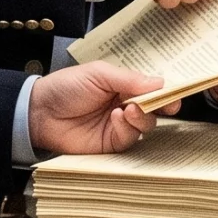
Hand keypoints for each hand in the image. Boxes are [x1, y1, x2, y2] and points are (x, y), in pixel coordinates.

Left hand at [31, 61, 167, 154]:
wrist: (40, 112)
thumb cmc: (66, 87)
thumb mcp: (99, 74)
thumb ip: (129, 79)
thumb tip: (160, 82)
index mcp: (123, 86)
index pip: (151, 88)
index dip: (166, 91)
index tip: (177, 92)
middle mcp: (125, 105)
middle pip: (155, 108)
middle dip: (163, 105)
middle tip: (167, 104)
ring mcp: (119, 126)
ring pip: (146, 125)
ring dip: (143, 116)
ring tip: (128, 108)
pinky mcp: (111, 144)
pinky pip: (130, 138)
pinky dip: (128, 128)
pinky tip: (117, 118)